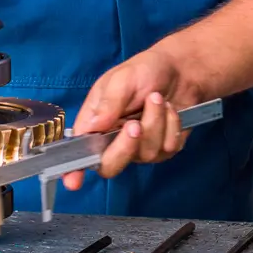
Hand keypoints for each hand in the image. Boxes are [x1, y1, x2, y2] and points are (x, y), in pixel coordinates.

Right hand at [62, 46, 202, 189]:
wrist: (179, 70)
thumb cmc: (145, 71)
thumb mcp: (123, 78)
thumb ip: (109, 102)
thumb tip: (93, 126)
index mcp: (95, 123)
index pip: (80, 152)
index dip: (74, 169)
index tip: (73, 182)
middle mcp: (114, 140)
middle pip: (111, 165)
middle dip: (126, 146)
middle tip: (135, 124)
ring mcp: (140, 148)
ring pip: (145, 154)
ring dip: (155, 122)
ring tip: (157, 98)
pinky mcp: (163, 149)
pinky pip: (168, 148)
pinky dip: (172, 125)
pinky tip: (170, 109)